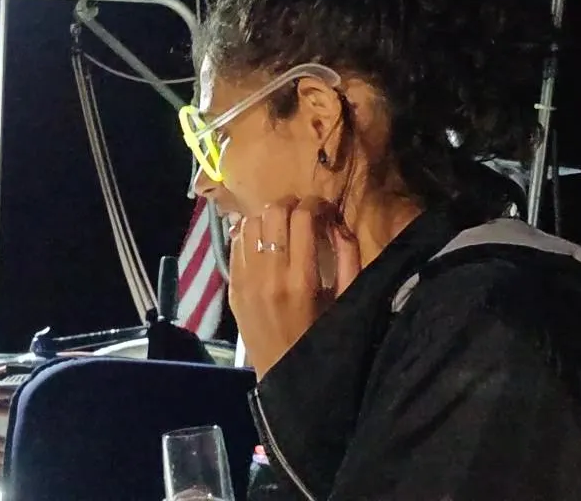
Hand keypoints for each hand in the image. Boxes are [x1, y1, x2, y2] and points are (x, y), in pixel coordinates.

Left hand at [229, 197, 361, 380]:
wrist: (287, 377)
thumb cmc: (325, 339)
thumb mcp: (347, 300)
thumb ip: (348, 256)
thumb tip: (338, 221)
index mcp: (301, 280)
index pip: (303, 217)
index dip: (317, 204)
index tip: (327, 210)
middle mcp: (268, 276)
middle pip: (273, 213)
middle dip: (293, 205)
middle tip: (306, 215)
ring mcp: (245, 281)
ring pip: (250, 223)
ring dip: (269, 218)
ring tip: (283, 227)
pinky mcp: (232, 288)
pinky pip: (235, 244)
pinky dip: (250, 234)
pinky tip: (265, 242)